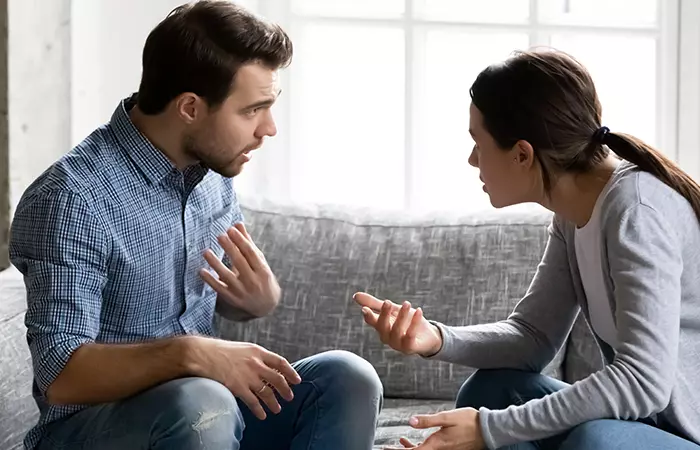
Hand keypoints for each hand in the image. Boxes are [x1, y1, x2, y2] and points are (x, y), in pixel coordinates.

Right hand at [186, 336, 301, 419]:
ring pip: (267, 392)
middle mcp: (256, 363)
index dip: (291, 372)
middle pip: (277, 379)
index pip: (280, 362)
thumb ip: (254, 357)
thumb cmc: (218, 350)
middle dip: (285, 390)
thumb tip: (263, 367)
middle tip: (290, 397)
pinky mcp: (238, 387)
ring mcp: (248, 376)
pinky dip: (259, 410)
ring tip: (277, 409)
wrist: (202, 354)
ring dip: (274, 402)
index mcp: (257, 351)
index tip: (297, 380)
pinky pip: (253, 402)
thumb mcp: (241, 348)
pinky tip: (262, 415)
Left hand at [201, 222, 280, 317]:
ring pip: (227, 276)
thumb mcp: (259, 262)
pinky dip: (210, 280)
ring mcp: (242, 291)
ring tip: (206, 251)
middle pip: (240, 262)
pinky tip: (201, 271)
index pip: (251, 253)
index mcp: (262, 270)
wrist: (266, 306)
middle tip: (220, 236)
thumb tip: (238, 224)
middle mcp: (253, 281)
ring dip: (216, 263)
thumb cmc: (262, 278)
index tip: (231, 230)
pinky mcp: (232, 299)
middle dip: (230, 248)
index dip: (241, 241)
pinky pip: (219, 289)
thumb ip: (248, 243)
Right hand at [353, 292, 442, 356]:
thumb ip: (374, 304)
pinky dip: (414, 323)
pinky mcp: (409, 348)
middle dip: (384, 314)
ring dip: (401, 316)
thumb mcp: (392, 310)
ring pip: (396, 330)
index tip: (365, 309)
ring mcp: (397, 344)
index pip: (371, 321)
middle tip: (387, 302)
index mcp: (381, 327)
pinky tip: (419, 311)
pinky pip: (410, 335)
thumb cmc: (407, 321)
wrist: (428, 336)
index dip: (368, 316)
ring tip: (407, 303)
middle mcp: (386, 337)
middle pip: (382, 326)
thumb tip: (355, 296)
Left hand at [383, 408, 485, 449]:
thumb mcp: (447, 417)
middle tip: (388, 448)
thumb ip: (428, 420)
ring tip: (399, 444)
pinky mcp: (448, 449)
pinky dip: (420, 447)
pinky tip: (414, 441)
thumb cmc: (470, 421)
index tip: (387, 448)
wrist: (488, 429)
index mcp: (437, 444)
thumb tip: (410, 421)